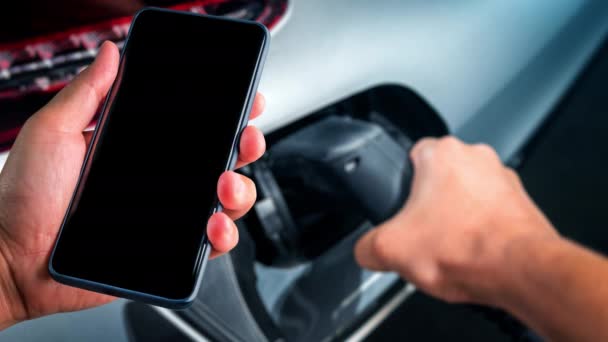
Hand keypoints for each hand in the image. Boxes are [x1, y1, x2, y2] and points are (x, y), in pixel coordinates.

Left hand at [0, 42, 264, 326]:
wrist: (13, 259)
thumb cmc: (24, 198)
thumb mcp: (54, 132)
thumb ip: (87, 93)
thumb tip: (111, 53)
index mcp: (140, 149)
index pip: (194, 126)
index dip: (227, 112)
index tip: (246, 101)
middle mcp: (161, 180)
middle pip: (223, 159)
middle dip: (247, 145)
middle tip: (245, 139)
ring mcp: (169, 215)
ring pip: (227, 200)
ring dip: (240, 190)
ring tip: (224, 186)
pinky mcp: (171, 251)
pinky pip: (212, 243)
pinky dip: (223, 234)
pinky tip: (213, 225)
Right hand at [355, 137, 558, 305]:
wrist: (521, 271)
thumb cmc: (469, 250)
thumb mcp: (390, 250)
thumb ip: (365, 246)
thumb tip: (364, 250)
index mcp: (442, 154)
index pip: (408, 156)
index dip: (399, 187)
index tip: (401, 209)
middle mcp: (475, 157)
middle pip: (437, 179)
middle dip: (428, 206)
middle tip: (424, 234)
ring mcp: (502, 178)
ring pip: (465, 195)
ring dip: (456, 217)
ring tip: (450, 248)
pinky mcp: (521, 202)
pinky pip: (490, 211)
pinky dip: (480, 229)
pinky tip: (473, 253)